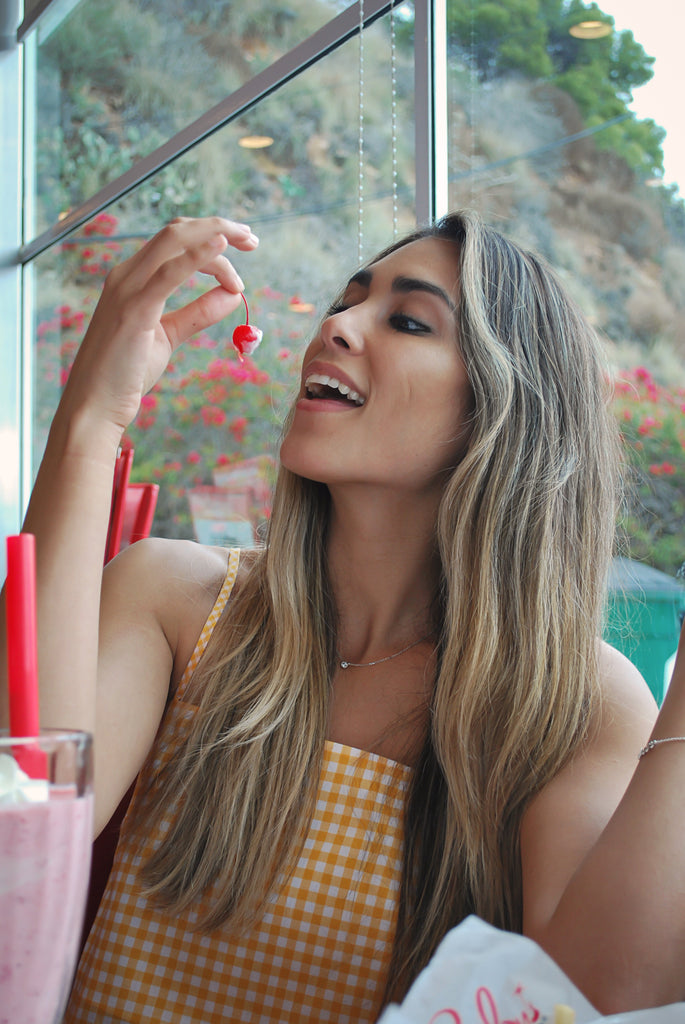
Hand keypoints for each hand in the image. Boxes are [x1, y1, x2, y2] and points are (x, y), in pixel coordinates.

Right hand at [61, 216, 258, 434]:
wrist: (95, 404)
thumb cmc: (126, 373)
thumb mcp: (169, 336)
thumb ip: (198, 314)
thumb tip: (232, 296)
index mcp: (133, 278)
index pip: (175, 242)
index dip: (211, 238)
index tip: (243, 253)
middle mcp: (127, 275)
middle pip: (177, 232)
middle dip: (218, 226)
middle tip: (252, 238)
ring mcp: (128, 289)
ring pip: (174, 241)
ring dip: (215, 235)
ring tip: (249, 242)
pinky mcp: (134, 310)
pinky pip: (169, 273)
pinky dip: (197, 255)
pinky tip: (221, 247)